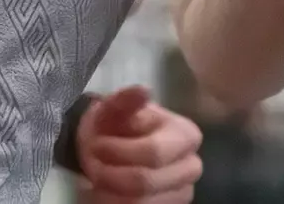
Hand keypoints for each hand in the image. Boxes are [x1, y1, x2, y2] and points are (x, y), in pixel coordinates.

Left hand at [75, 86, 202, 202]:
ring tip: (96, 177)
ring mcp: (183, 193)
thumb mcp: (113, 108)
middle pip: (145, 183)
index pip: (153, 153)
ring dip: (108, 191)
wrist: (112, 148)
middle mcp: (191, 167)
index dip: (118, 152)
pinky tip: (104, 191)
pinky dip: (113, 203)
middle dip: (110, 174)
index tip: (95, 145)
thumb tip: (144, 90)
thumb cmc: (115, 126)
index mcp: (186, 135)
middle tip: (92, 164)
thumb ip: (125, 100)